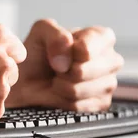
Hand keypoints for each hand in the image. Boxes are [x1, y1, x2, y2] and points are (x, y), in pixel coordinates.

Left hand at [6, 19, 123, 111]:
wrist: (27, 80)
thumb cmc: (38, 54)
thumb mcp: (41, 31)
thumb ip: (55, 35)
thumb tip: (66, 58)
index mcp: (101, 37)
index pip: (91, 47)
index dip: (71, 51)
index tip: (62, 51)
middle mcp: (110, 59)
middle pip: (87, 70)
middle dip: (64, 71)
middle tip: (58, 67)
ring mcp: (108, 83)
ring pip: (81, 89)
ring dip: (62, 86)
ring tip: (59, 78)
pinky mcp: (102, 103)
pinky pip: (79, 106)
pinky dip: (64, 100)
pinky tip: (63, 91)